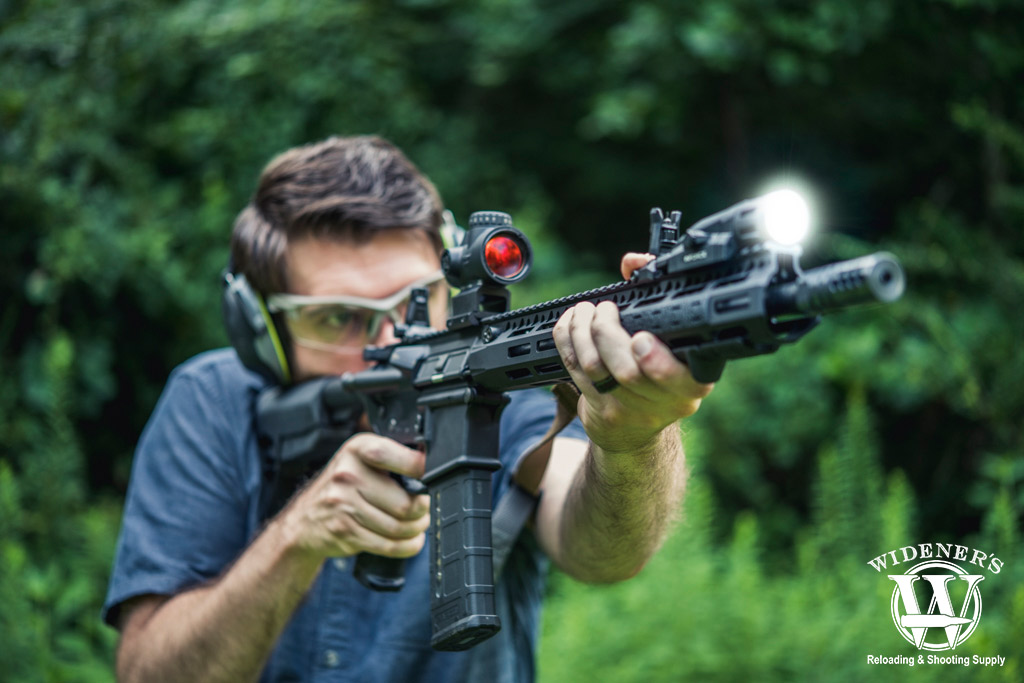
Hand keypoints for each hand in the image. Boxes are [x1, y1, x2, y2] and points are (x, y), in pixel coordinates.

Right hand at [282, 433, 430, 559]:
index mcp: (357, 449)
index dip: (422, 470)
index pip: (398, 457)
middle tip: (424, 509)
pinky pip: (388, 545)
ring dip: (416, 529)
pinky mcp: (345, 532)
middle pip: (405, 501)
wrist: (304, 520)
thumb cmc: (342, 487)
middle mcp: (348, 474)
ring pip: (399, 526)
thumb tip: (431, 469)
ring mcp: (344, 505)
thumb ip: (390, 459)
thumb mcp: (360, 460)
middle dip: (423, 510)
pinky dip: (407, 546)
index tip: (432, 477)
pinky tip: (410, 540)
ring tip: (417, 525)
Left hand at [552, 252, 713, 453]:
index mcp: (693, 382)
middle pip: (629, 372)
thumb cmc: (659, 367)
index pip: (684, 379)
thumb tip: (635, 261)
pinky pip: (576, 371)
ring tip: (585, 312)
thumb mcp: (673, 337)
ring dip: (583, 333)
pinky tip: (570, 323)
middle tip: (604, 311)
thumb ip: (656, 293)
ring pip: (598, 370)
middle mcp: (665, 401)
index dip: (659, 363)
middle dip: (607, 334)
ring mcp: (629, 409)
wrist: (639, 426)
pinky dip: (567, 341)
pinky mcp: (599, 409)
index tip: (640, 339)